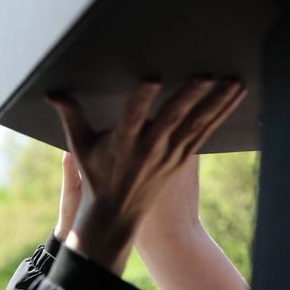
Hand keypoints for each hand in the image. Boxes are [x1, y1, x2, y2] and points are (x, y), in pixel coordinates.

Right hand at [47, 77, 245, 273]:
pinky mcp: (183, 158)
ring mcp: (170, 154)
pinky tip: (236, 91)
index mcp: (123, 143)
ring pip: (196, 123)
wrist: (117, 214)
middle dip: (189, 97)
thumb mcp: (79, 147)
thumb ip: (71, 116)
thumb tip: (53, 93)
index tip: (153, 79)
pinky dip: (223, 111)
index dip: (142, 99)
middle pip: (172, 119)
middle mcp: (149, 149)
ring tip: (233, 79)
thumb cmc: (96, 175)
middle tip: (206, 75)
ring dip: (216, 101)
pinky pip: (207, 131)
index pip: (133, 118)